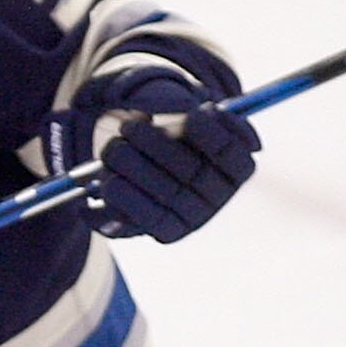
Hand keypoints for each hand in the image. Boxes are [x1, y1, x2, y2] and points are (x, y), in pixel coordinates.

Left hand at [45, 80, 259, 242]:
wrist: (156, 174)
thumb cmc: (177, 138)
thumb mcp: (190, 119)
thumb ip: (203, 114)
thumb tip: (208, 113)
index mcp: (236, 166)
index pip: (229, 151)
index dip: (212, 135)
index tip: (193, 116)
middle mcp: (218, 196)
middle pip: (191, 170)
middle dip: (156, 145)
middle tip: (128, 127)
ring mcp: (194, 218)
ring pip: (165, 192)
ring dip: (133, 167)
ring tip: (113, 149)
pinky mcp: (169, 233)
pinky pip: (148, 219)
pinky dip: (126, 200)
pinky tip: (109, 183)